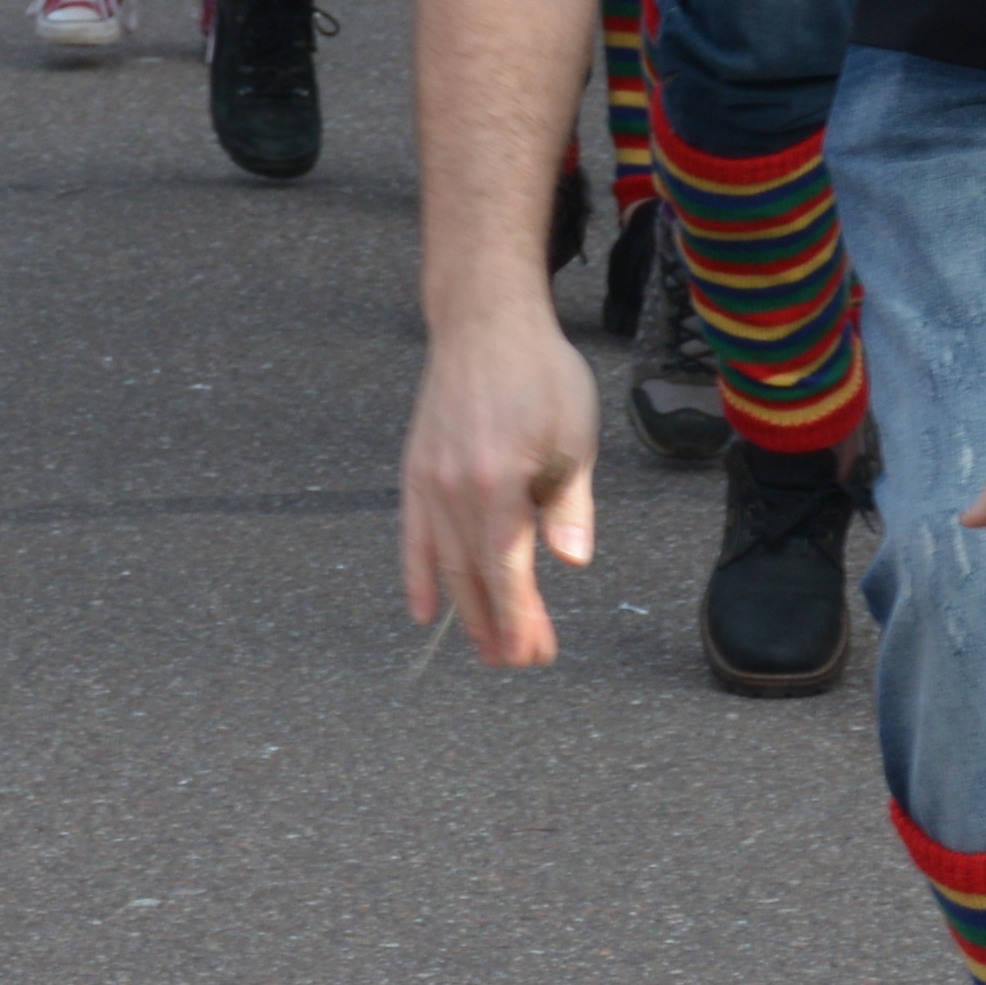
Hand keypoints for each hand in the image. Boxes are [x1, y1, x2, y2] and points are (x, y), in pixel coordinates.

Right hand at [397, 283, 601, 666]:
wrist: (484, 322)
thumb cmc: (539, 374)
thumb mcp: (573, 436)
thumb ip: (568, 504)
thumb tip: (571, 563)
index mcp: (498, 483)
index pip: (507, 571)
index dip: (520, 619)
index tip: (534, 654)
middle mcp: (454, 489)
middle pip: (474, 576)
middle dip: (497, 626)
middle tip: (519, 662)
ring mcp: (428, 481)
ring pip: (443, 563)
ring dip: (464, 611)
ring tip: (484, 648)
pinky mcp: (415, 471)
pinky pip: (412, 535)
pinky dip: (416, 574)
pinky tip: (423, 609)